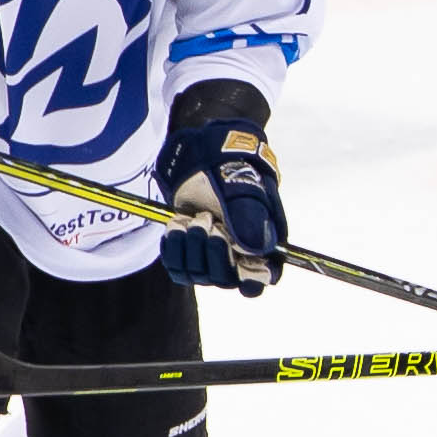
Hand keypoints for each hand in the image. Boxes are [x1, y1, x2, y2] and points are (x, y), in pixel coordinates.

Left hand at [155, 118, 287, 293]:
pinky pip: (178, 269)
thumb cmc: (233, 169)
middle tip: (207, 220)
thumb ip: (250, 217)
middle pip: (226, 280)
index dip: (253, 281)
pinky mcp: (188, 253)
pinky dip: (173, 251)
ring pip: (200, 276)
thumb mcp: (243, 188)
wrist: (206, 155)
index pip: (263, 277)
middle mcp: (238, 254)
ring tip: (190, 219)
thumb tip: (253, 247)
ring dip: (191, 250)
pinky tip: (175, 226)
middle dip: (214, 254)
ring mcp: (212, 255)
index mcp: (262, 242)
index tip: (242, 272)